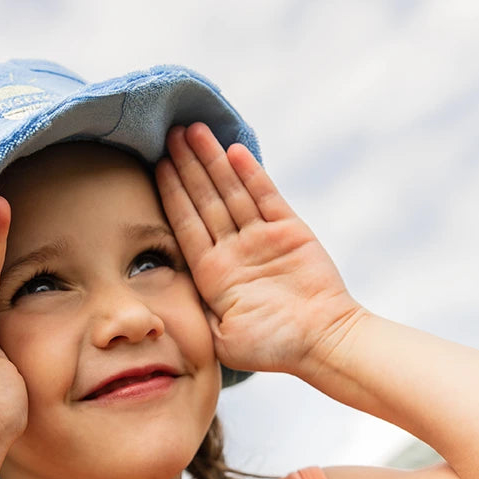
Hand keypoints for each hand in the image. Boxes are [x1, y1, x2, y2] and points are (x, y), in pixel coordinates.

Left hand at [155, 124, 362, 377]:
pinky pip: (265, 196)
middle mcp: (234, 251)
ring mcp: (261, 239)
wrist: (323, 343)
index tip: (155, 166)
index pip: (185, 227)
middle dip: (187, 167)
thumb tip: (171, 289)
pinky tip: (233, 151)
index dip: (171, 195)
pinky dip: (250, 174)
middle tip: (167, 133)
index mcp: (214, 275)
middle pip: (204, 201)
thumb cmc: (275, 348)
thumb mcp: (222, 339)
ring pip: (231, 192)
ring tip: (193, 130)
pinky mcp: (289, 230)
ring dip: (212, 161)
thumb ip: (198, 312)